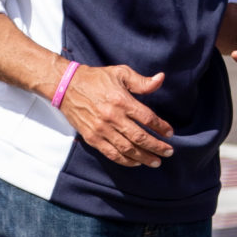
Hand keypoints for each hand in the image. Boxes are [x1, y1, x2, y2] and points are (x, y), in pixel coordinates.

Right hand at [54, 62, 173, 166]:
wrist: (66, 86)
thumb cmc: (96, 78)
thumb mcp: (120, 73)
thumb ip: (141, 81)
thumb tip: (161, 79)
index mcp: (122, 101)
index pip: (147, 118)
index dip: (161, 127)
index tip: (169, 133)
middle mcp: (112, 117)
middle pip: (139, 137)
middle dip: (157, 147)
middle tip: (169, 152)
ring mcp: (101, 129)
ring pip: (127, 149)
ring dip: (144, 157)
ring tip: (156, 161)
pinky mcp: (92, 138)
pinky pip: (111, 153)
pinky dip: (125, 160)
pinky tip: (136, 163)